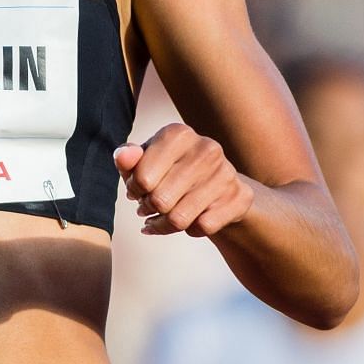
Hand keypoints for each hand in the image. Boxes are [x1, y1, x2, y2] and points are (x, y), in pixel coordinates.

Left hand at [114, 123, 253, 237]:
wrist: (216, 184)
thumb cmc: (168, 172)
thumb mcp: (143, 163)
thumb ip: (126, 159)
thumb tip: (123, 156)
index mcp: (178, 133)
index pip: (141, 179)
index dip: (134, 191)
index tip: (138, 190)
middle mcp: (206, 148)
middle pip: (160, 201)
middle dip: (148, 210)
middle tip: (149, 207)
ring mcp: (226, 172)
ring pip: (180, 219)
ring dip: (165, 225)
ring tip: (162, 219)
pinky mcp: (240, 196)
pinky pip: (203, 227)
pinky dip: (192, 230)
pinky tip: (191, 220)